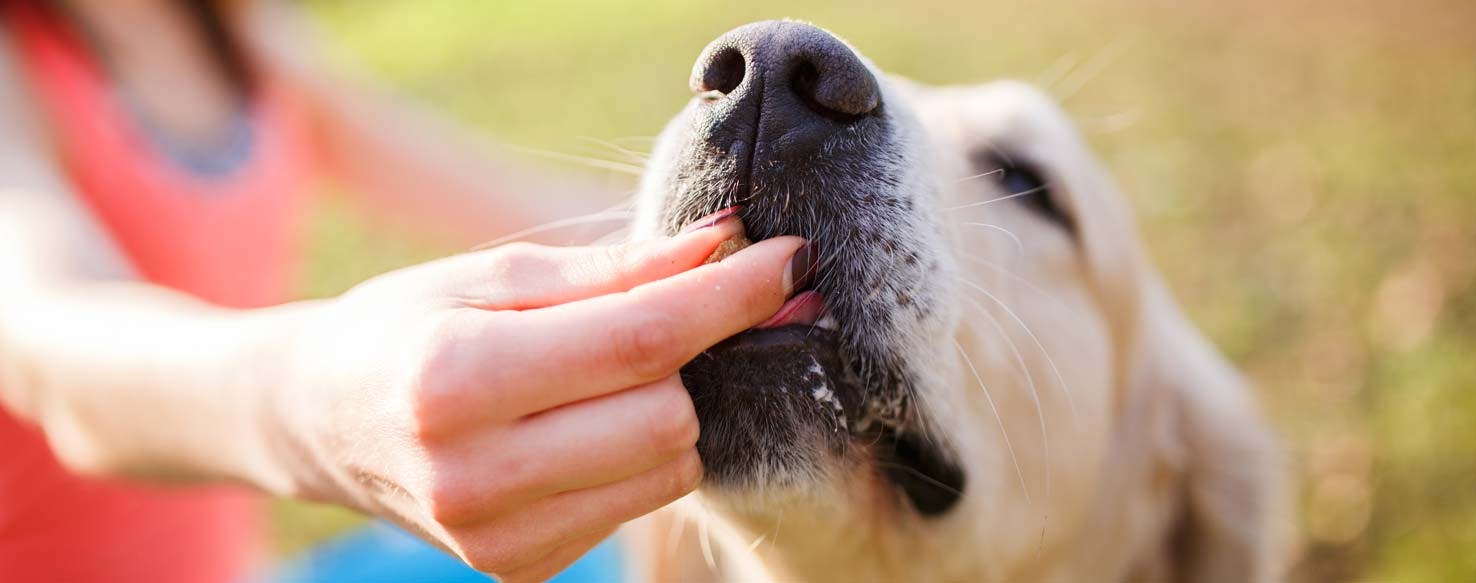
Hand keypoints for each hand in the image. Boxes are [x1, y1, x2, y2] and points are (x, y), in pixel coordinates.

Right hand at [265, 212, 805, 580]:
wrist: (318, 420)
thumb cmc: (407, 325)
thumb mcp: (495, 274)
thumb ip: (615, 269)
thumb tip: (725, 245)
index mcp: (455, 377)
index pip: (640, 341)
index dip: (729, 298)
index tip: (789, 259)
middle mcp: (474, 474)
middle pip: (669, 412)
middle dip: (683, 356)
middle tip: (651, 319)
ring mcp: (497, 537)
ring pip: (671, 464)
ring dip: (666, 408)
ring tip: (598, 377)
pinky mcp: (520, 568)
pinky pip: (640, 500)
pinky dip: (635, 453)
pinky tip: (580, 427)